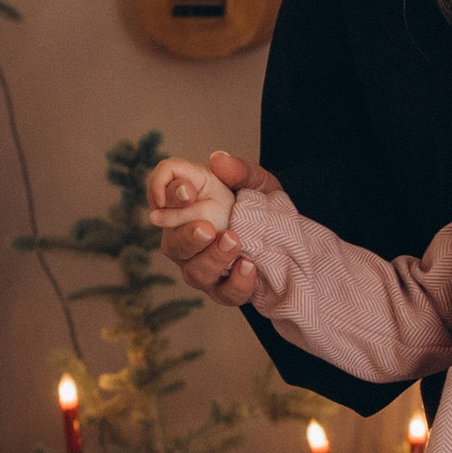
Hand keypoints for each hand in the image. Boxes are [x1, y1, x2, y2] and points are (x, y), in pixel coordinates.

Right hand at [151, 149, 279, 307]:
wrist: (289, 237)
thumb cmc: (260, 205)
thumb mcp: (257, 182)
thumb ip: (240, 170)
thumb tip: (218, 159)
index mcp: (187, 207)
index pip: (163, 196)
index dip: (166, 192)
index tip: (187, 191)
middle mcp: (186, 240)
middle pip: (171, 244)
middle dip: (187, 237)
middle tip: (206, 228)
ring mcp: (202, 267)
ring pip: (194, 272)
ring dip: (213, 258)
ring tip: (235, 240)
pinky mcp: (224, 290)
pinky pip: (224, 293)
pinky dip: (236, 281)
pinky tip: (249, 266)